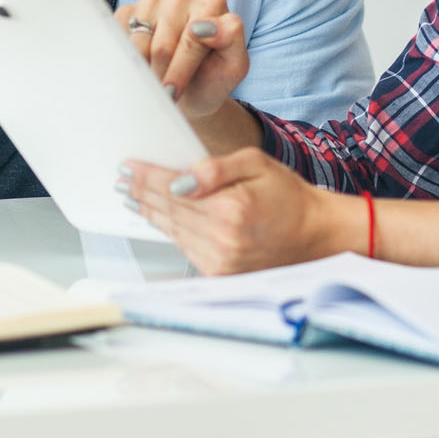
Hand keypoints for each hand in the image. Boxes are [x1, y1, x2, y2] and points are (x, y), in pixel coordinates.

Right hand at [114, 0, 247, 120]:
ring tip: (155, 79)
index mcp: (211, 3)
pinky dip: (127, 59)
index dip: (181, 71)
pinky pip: (118, 39)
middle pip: (162, 45)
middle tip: (165, 91)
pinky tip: (142, 65)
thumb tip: (211, 26)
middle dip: (162, 74)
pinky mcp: (128, 11)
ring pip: (138, 44)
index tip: (174, 91)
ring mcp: (152, 0)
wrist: (185, 90)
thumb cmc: (212, 79)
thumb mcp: (234, 66)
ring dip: (144, 69)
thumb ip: (232, 41)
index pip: (192, 38)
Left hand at [117, 147, 343, 274]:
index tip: (127, 167)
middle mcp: (222, 239)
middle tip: (123, 180)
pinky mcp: (219, 273)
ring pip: (172, 230)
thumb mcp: (256, 164)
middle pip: (167, 210)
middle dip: (142, 192)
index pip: (172, 189)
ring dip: (150, 212)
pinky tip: (159, 217)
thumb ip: (214, 169)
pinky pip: (184, 246)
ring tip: (133, 197)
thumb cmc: (289, 197)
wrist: (315, 235)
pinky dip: (170, 230)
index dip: (146, 177)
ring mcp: (219, 260)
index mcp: (230, 208)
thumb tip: (178, 180)